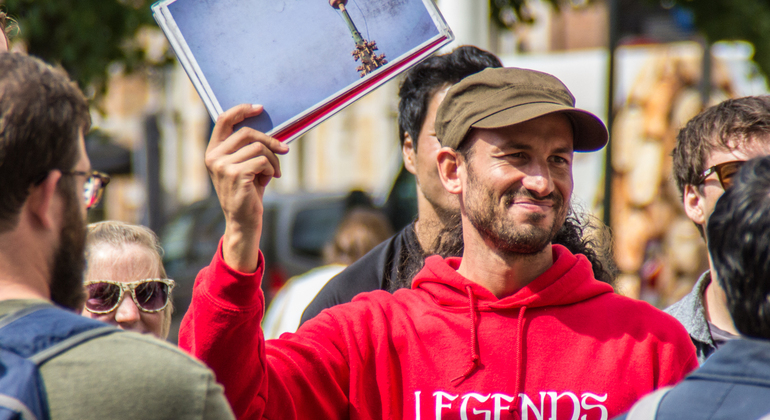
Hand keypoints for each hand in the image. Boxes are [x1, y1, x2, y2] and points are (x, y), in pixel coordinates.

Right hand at [205, 104, 288, 271]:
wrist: (243, 220)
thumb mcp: (245, 165)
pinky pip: (262, 161)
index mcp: (213, 151)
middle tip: (284, 149)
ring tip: (272, 172)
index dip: (241, 110)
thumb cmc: (247, 192)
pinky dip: (271, 169)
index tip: (260, 108)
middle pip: (247, 133)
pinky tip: (269, 179)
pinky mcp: (236, 174)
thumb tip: (271, 131)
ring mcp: (223, 166)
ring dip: (273, 159)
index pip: (223, 120)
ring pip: (258, 148)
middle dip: (270, 141)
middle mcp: (214, 157)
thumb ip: (249, 148)